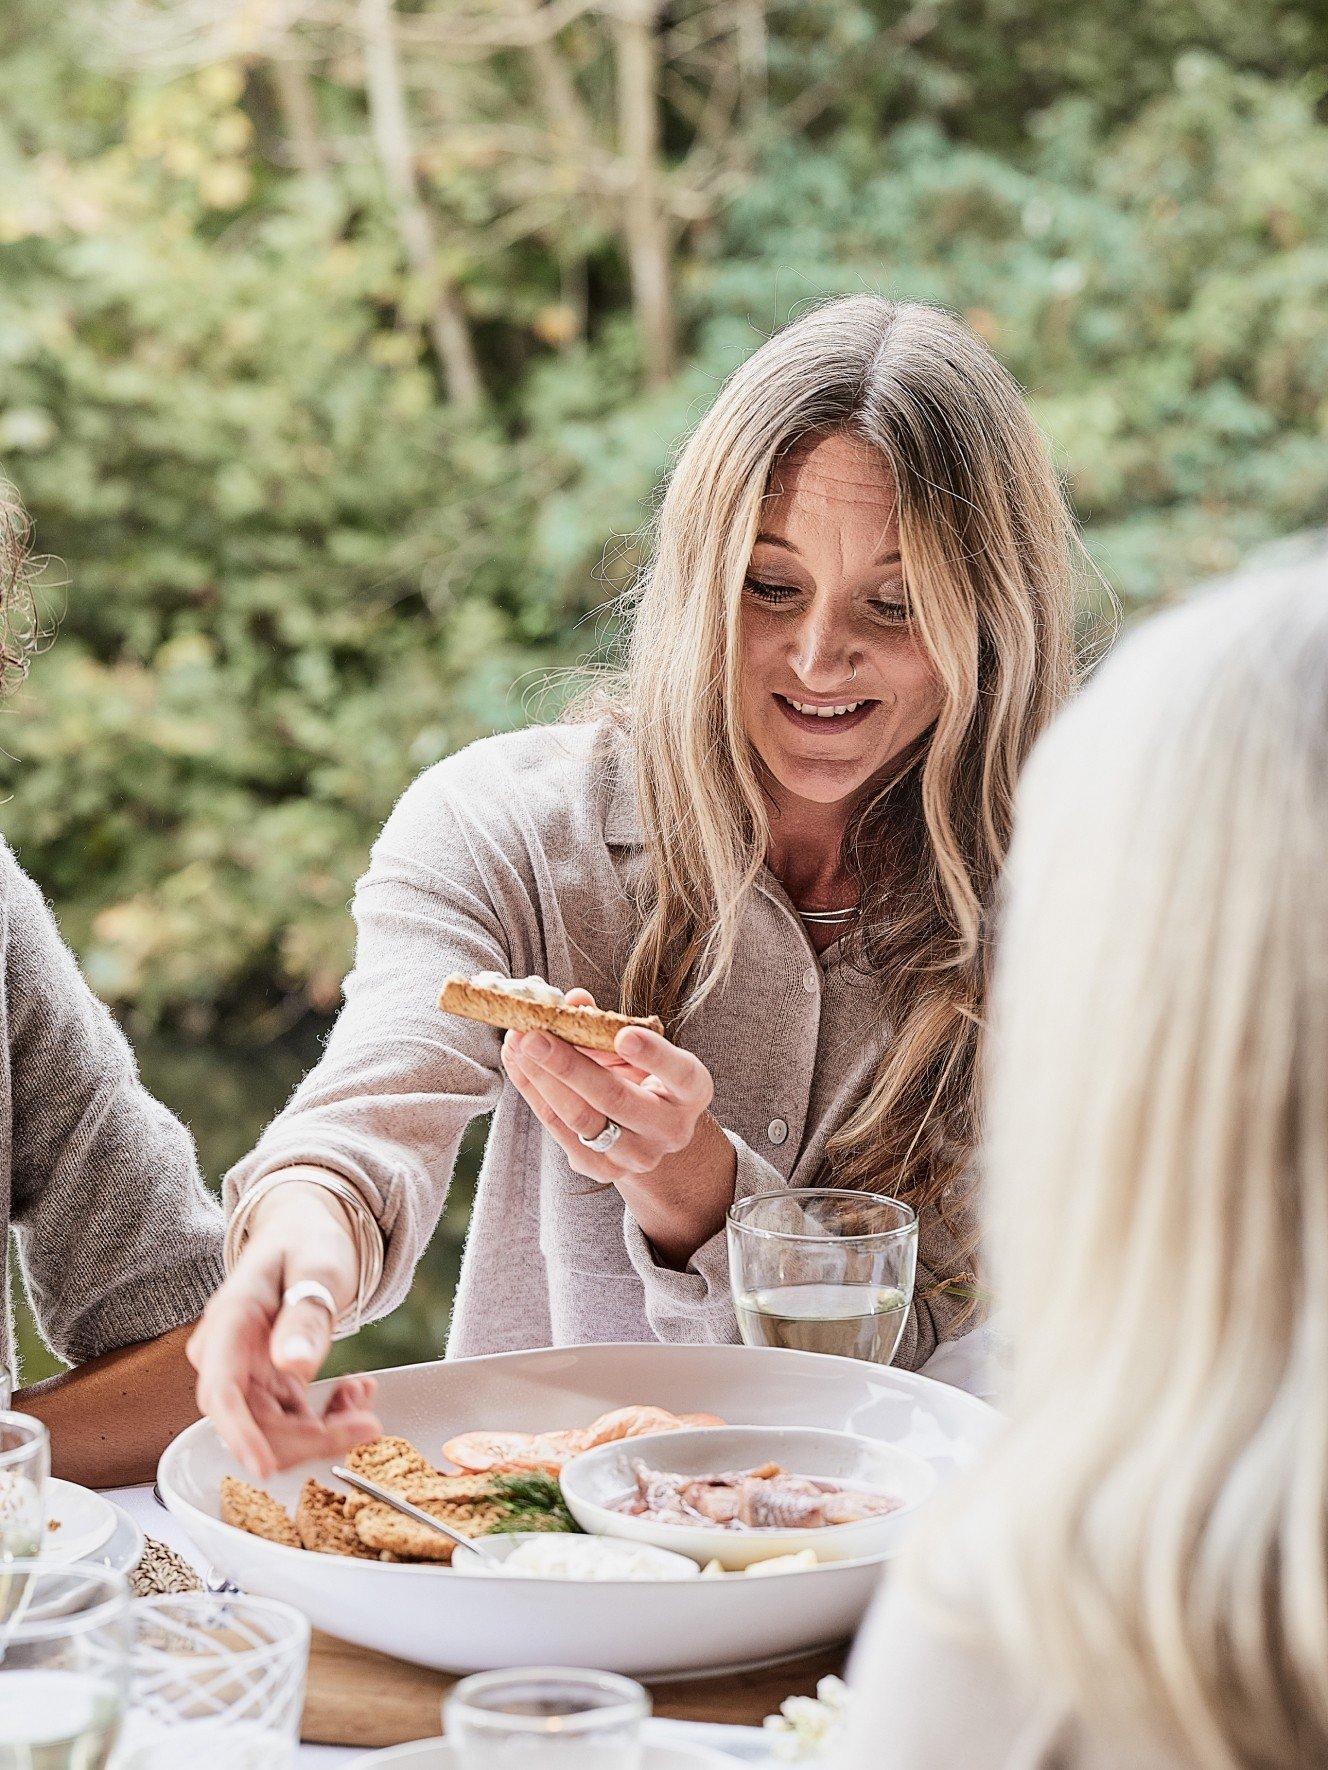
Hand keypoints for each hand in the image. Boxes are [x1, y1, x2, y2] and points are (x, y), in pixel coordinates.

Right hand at [187, 1178, 381, 1478]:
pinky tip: (356, 1392)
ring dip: (323, 1429)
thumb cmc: (308, 1240)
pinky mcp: (264, 1383)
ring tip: (366, 1396)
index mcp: (230, 1322)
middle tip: (369, 1424)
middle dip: (309, 1437)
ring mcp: (243, 1373)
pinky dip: (326, 1418)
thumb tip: (293, 1366)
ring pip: (273, 1430)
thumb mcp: (318, 1267)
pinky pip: (290, 1420)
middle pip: (252, 1422)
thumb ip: (305, 1315)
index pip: (221, 1391)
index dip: (240, 1435)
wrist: (305, 1231)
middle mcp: (226, 1355)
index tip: (265, 1467)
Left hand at [501, 990, 735, 1263]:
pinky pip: (560, 1131)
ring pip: (581, 1119)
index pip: (679, 1072)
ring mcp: (637, 1156)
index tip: (624, 1035)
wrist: (647, 1131)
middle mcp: (671, 1129)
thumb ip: (607, 1024)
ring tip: (516, 1044)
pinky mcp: (602, 1169)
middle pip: (615, 1098)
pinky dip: (533, 1093)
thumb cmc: (642, 1073)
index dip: (653, 1054)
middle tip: (534, 1035)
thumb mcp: (637, 1047)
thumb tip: (572, 1001)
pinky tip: (517, 1064)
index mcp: (691, 1090)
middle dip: (568, 1065)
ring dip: (541, 1078)